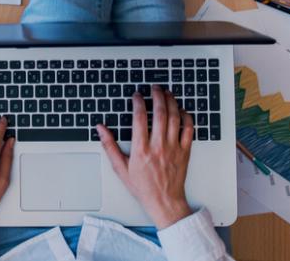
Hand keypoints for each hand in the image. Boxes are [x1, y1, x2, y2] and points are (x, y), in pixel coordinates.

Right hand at [98, 86, 193, 228]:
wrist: (164, 201)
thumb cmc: (143, 186)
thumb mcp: (120, 168)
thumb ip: (110, 146)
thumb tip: (101, 129)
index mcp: (141, 150)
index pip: (140, 118)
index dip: (138, 103)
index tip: (137, 95)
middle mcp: (158, 146)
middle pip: (160, 113)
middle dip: (157, 96)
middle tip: (154, 88)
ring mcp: (174, 148)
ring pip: (175, 118)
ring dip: (171, 102)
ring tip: (167, 93)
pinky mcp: (185, 151)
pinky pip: (188, 129)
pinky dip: (186, 116)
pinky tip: (181, 110)